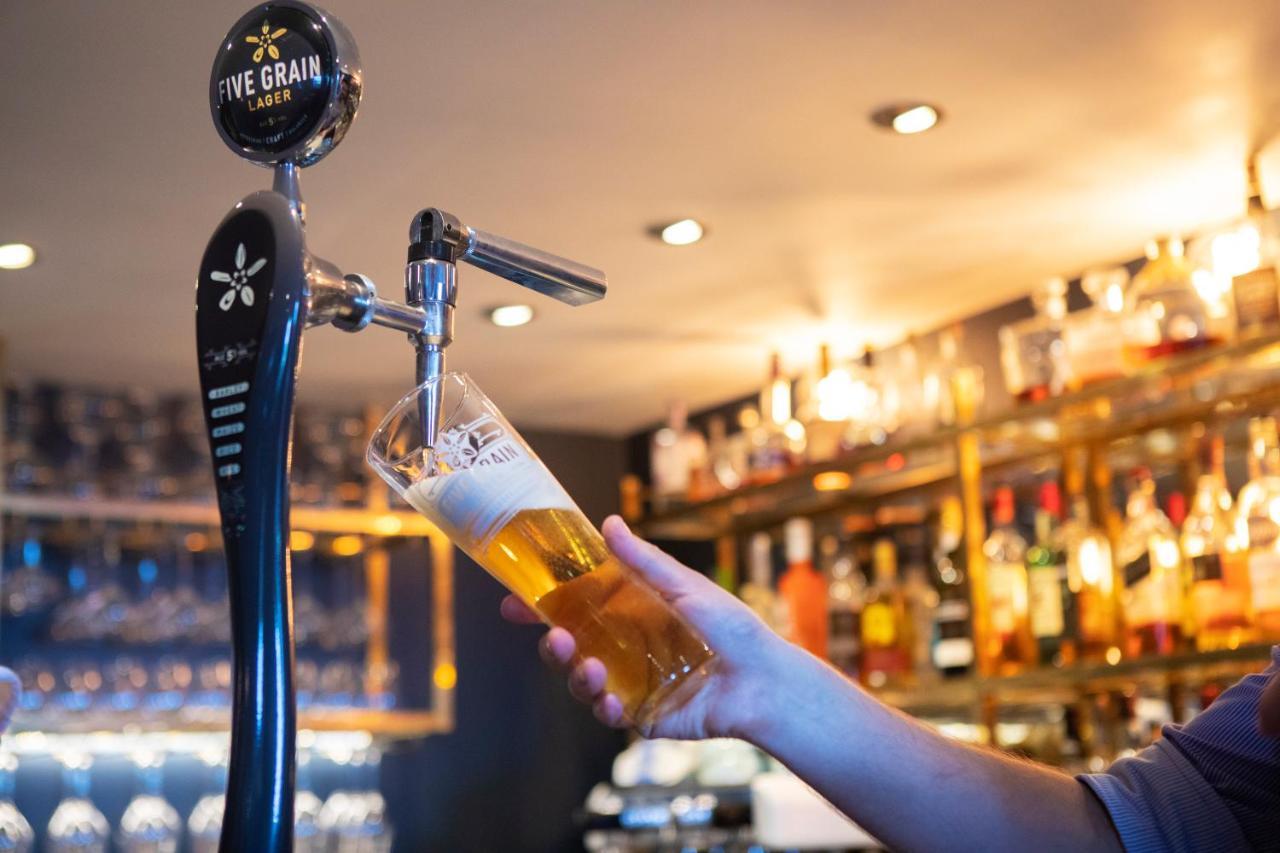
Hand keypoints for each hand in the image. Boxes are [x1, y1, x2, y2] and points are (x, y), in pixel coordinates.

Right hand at [500, 515, 789, 740]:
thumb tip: (609, 522)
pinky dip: (603, 706)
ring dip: (576, 675)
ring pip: (582, 682)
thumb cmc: (732, 628)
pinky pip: (609, 713)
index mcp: (626, 614)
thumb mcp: (686, 587)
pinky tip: (609, 699)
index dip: (540, 606)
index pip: (572, 608)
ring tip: (592, 668)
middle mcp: (620, 648)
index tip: (512, 601)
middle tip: (552, 637)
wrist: (764, 680)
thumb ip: (645, 562)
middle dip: (550, 644)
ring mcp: (628, 683)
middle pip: (568, 647)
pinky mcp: (641, 714)